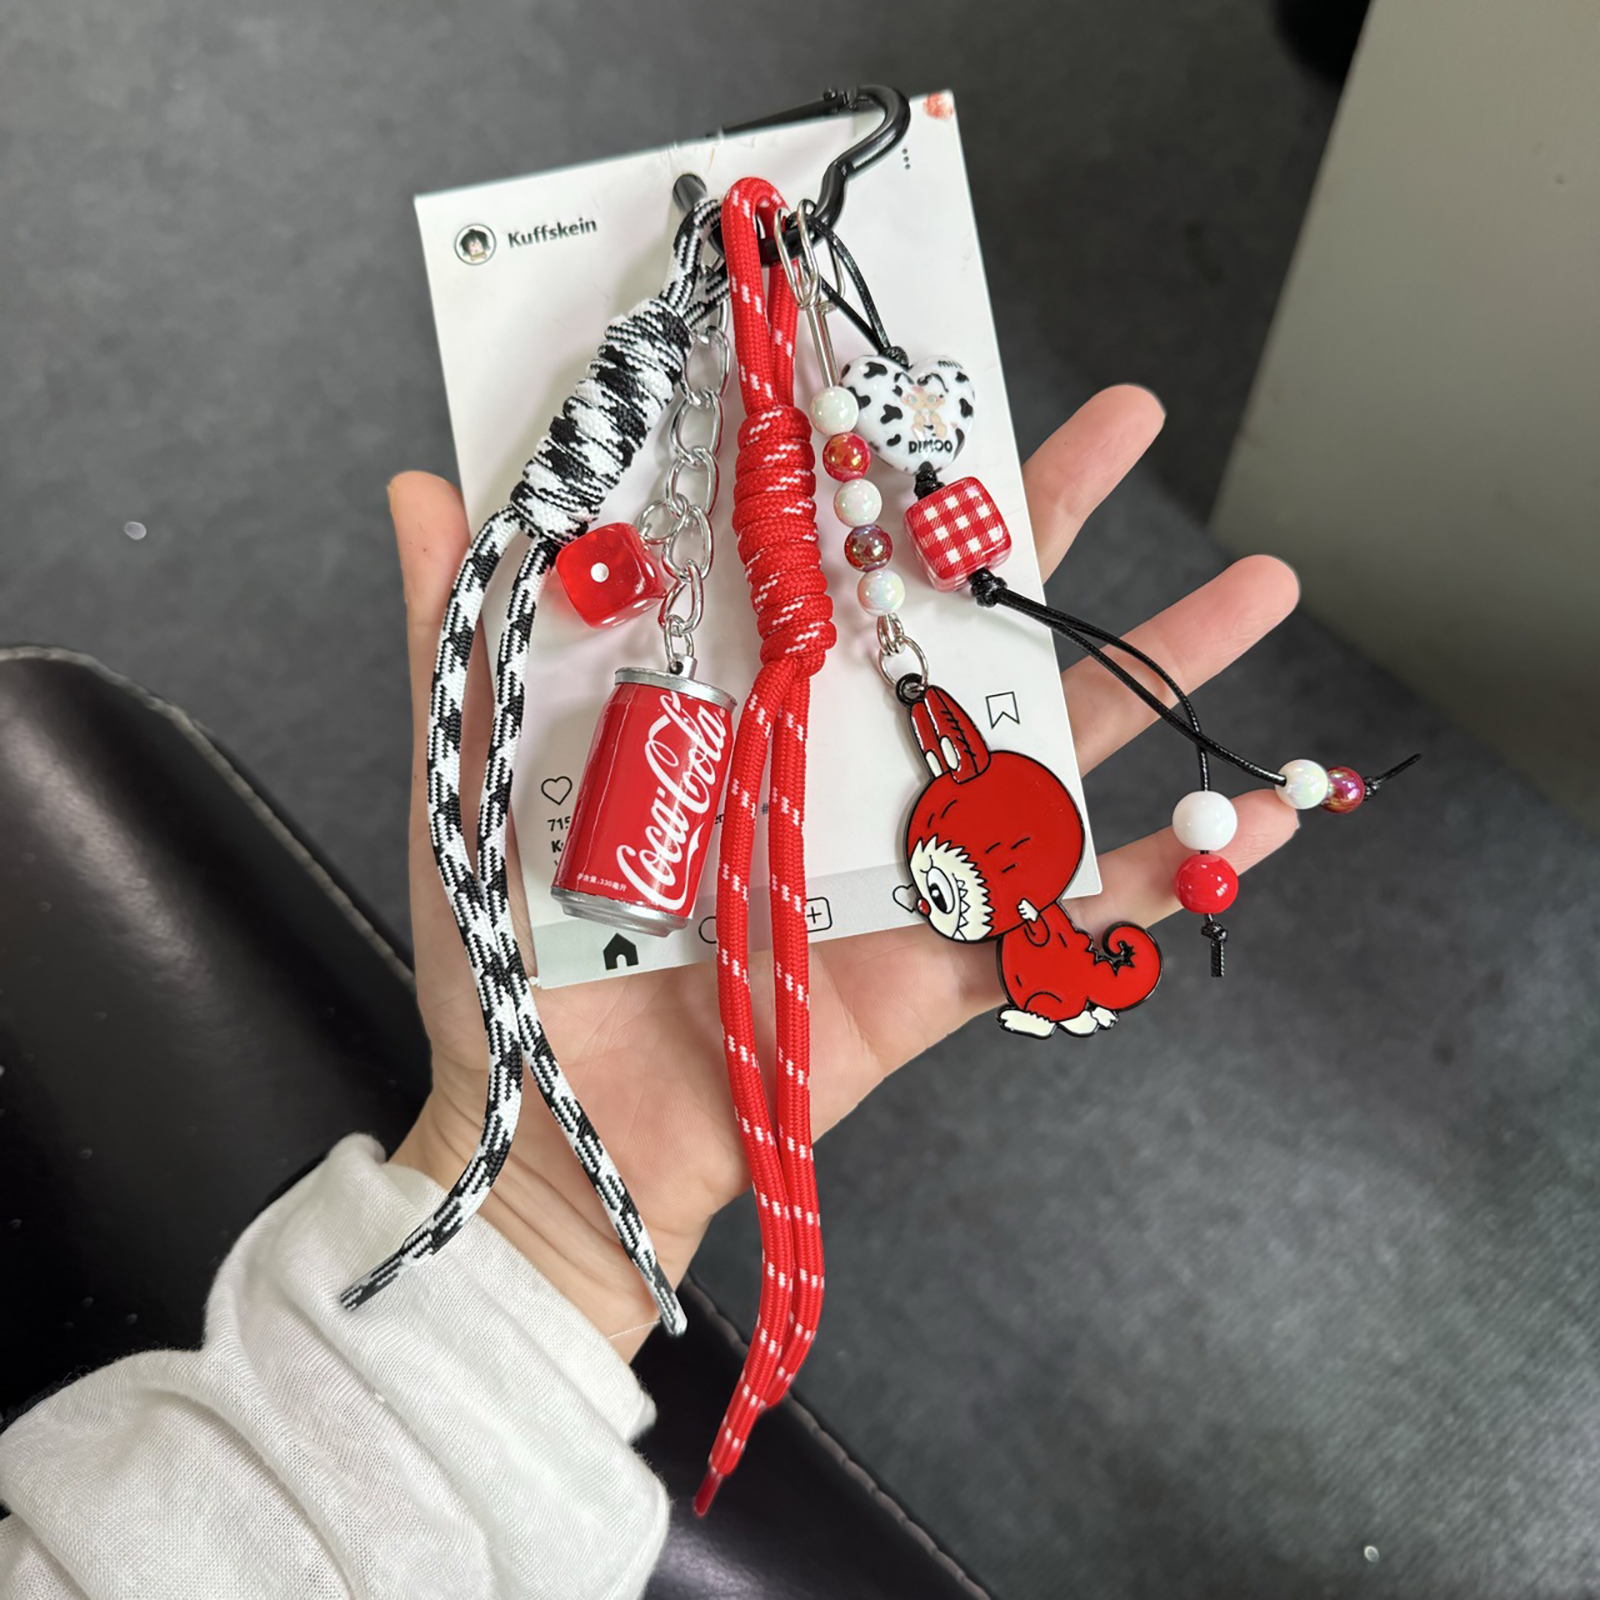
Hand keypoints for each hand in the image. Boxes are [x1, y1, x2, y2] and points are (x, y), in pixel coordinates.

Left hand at [388, 387, 1298, 1353]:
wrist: (564, 1142)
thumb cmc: (511, 967)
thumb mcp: (473, 780)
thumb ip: (460, 639)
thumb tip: (422, 483)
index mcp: (739, 703)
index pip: (827, 558)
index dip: (881, 468)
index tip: (931, 374)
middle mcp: (836, 761)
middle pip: (958, 623)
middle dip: (1047, 523)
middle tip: (1129, 421)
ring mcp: (904, 860)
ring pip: (1048, 747)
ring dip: (1159, 671)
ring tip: (1262, 590)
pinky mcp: (944, 964)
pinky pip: (1075, 918)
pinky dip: (1174, 879)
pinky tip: (1269, 825)